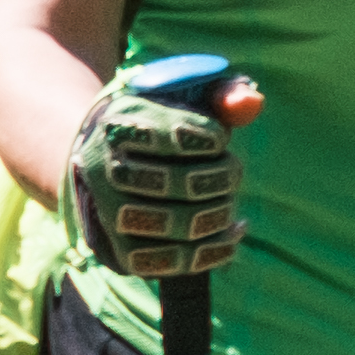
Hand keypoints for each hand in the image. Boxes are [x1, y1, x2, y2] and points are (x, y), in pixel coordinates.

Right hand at [69, 71, 249, 280]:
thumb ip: (220, 92)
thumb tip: (252, 103)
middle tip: (232, 170)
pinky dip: (215, 250)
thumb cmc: (156, 125)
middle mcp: (105, 170)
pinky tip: (233, 231)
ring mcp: (110, 214)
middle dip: (221, 178)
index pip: (173, 136)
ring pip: (180, 225)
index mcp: (118, 125)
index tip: (218, 138)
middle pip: (180, 183)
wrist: (102, 163)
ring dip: (220, 213)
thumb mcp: (180, 96)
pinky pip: (173, 262)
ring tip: (229, 199)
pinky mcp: (122, 251)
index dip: (210, 140)